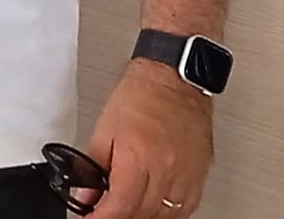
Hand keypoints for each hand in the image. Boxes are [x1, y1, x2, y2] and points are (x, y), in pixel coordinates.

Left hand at [77, 60, 213, 218]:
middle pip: (140, 215)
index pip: (119, 207)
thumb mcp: (104, 128)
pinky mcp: (199, 177)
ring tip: (126, 207)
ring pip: (162, 217)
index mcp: (139, 158)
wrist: (175, 78)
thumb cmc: (142, 94)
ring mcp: (186, 176)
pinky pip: (183, 210)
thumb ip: (91, 166)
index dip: (101, 218)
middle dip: (119, 217)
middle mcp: (166, 171)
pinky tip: (152, 206)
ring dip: (141, 216)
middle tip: (103, 211)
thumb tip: (83, 195)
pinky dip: (165, 213)